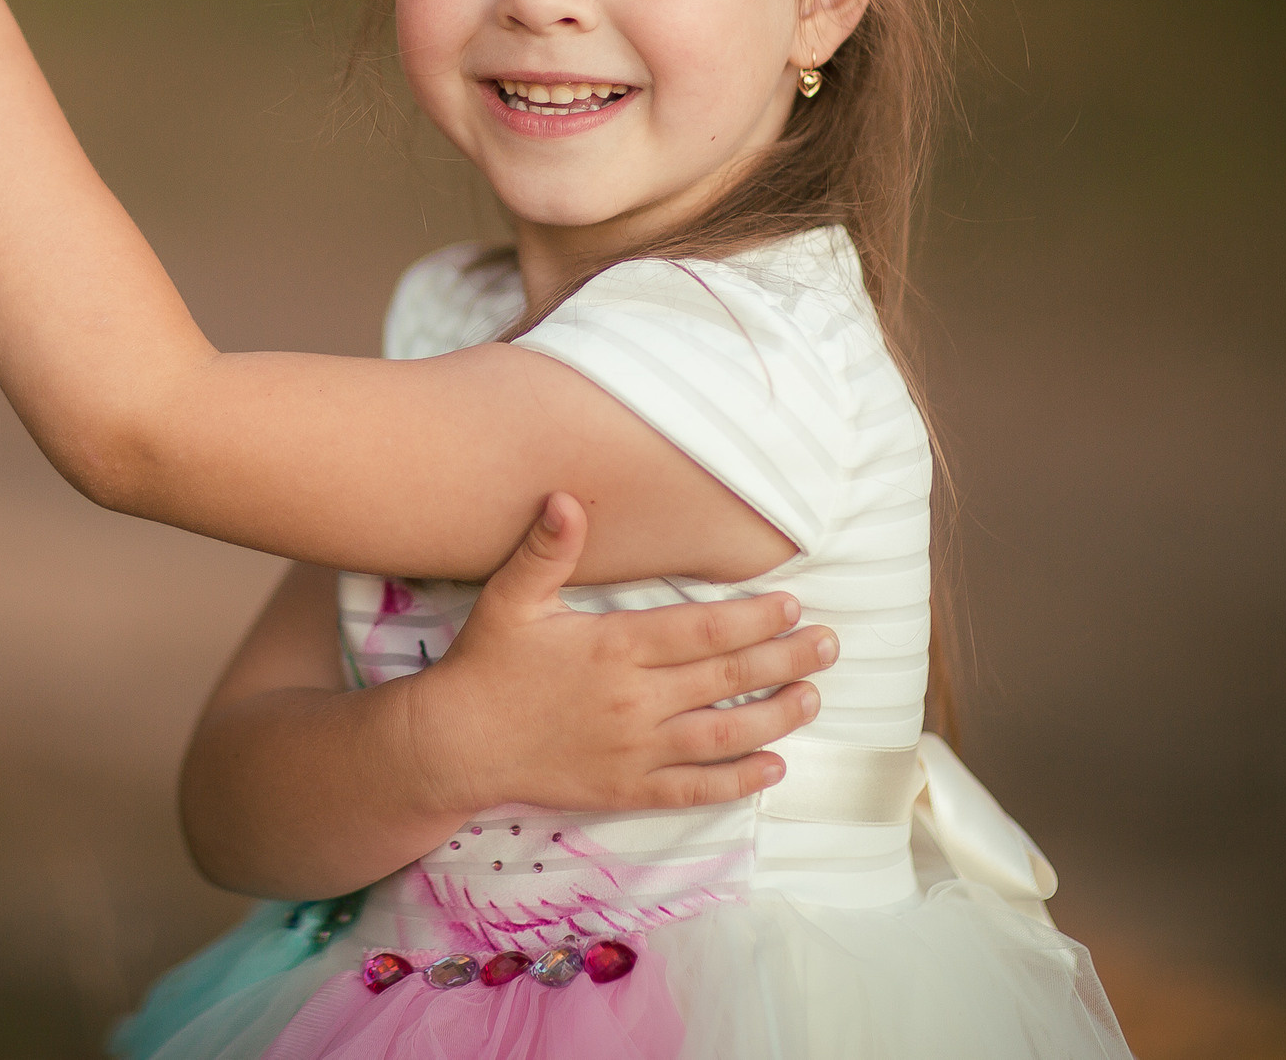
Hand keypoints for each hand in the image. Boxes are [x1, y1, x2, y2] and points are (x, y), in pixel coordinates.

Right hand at [405, 492, 833, 816]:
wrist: (455, 745)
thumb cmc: (485, 665)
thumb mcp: (510, 598)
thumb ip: (546, 550)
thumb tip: (564, 496)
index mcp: (615, 646)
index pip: (703, 629)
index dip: (755, 617)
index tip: (793, 605)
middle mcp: (635, 699)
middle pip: (728, 676)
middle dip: (786, 658)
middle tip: (831, 645)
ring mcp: (635, 749)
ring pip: (725, 733)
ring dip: (777, 716)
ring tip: (813, 697)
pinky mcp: (626, 788)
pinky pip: (695, 788)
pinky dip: (739, 781)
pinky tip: (774, 767)